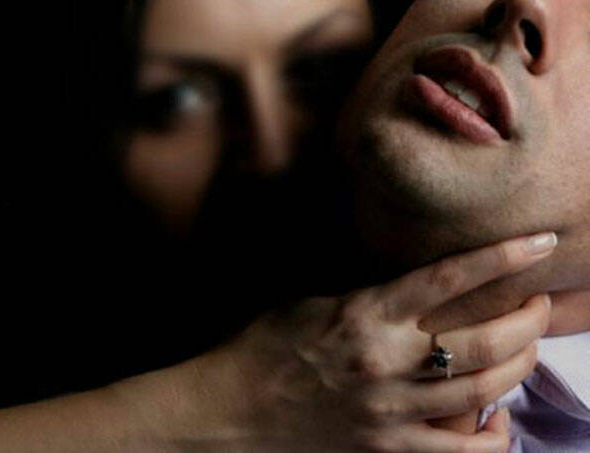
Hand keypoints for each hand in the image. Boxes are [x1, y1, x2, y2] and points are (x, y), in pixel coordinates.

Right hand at [214, 233, 554, 451]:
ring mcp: (390, 410)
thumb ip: (367, 298)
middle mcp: (386, 361)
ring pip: (484, 391)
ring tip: (527, 349)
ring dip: (521, 366)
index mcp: (365, 315)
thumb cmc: (264, 347)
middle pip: (486, 340)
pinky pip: (460, 452)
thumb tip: (413, 290)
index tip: (540, 243)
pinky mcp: (387, 448)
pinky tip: (498, 420)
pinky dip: (493, 437)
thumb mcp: (312, 304)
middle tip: (540, 304)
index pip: (449, 277)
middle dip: (530, 319)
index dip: (503, 256)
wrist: (231, 407)